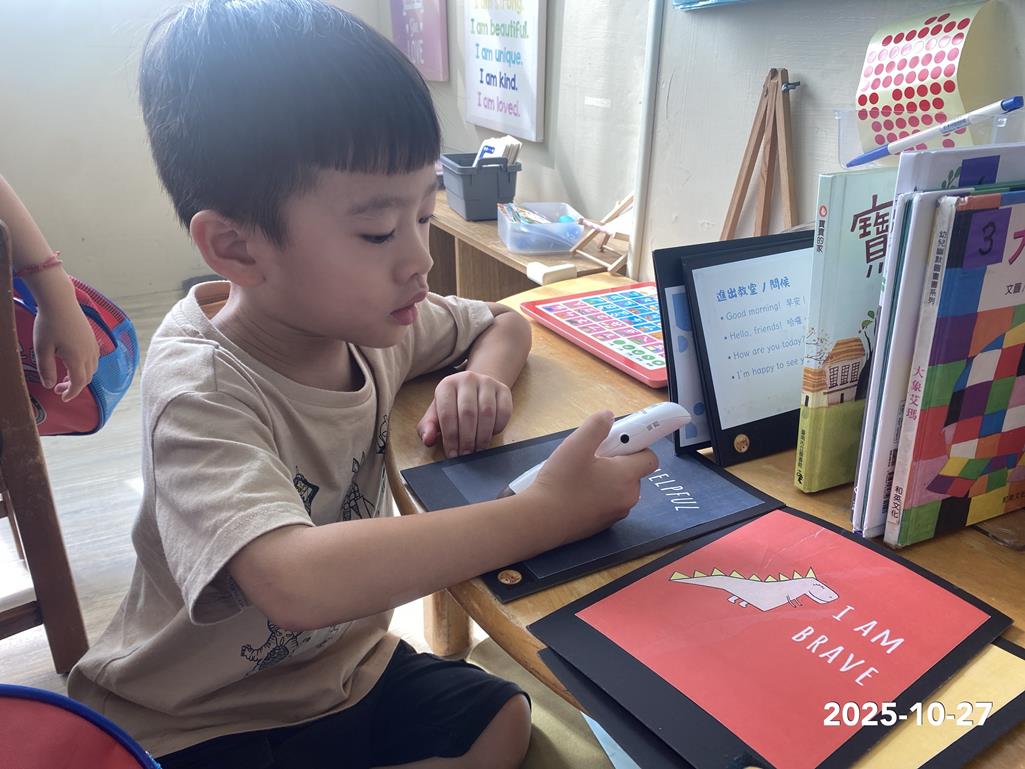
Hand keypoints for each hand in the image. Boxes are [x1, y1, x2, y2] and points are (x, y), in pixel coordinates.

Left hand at [32, 280, 98, 400]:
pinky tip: (74, 361)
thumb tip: (50, 386)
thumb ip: (46, 369)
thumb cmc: (48, 324)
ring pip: (92, 368)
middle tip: (58, 388)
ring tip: (65, 375)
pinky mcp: (92, 338)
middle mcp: (89, 354)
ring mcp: (93, 345)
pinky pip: (94, 358)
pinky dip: (85, 366)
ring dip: (80, 376)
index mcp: (76, 358)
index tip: (62, 399)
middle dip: (74, 386)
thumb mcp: (41, 349)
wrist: (60, 302)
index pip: (78, 383)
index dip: (71, 393)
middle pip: (87, 377)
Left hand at [417, 371, 512, 457]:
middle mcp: (467, 379)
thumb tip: (428, 439)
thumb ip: (428, 427)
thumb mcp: (436, 414)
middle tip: (466, 454)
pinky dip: (497, 428)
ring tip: (477, 449)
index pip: (447, 414)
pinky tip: (490, 435)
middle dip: (467, 439)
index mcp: (447, 385)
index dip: (450, 437)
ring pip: (487, 413)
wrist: (476, 388)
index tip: (452, 453)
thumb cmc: (454, 405)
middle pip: (468, 414)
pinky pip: (504, 412)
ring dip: (482, 436)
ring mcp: (487, 383)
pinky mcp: (503, 389)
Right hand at [523, 410, 658, 543]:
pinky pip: (608, 502)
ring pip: (619, 488)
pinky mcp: (603, 524)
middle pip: (633, 472)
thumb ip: (596, 426)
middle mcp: (627, 497)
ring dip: (607, 478)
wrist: (541, 521)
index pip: (650, 457)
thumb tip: (608, 416)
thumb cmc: (560, 482)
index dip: (636, 445)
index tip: (617, 441)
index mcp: (626, 476)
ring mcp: (615, 513)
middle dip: (617, 461)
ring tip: (580, 474)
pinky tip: (576, 491)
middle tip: (592, 456)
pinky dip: (598, 494)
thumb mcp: (576, 445)